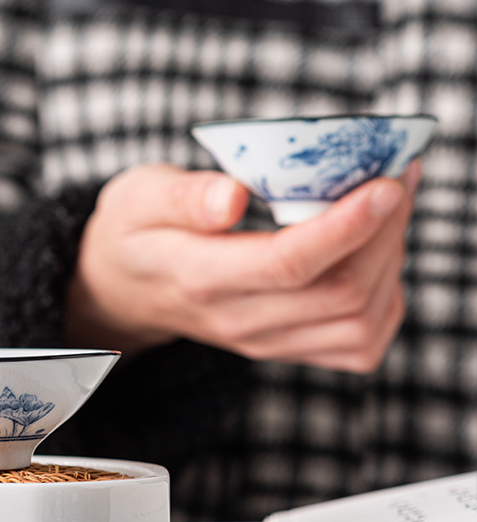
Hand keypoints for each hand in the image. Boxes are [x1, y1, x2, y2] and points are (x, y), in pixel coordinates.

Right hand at [65, 160, 420, 372]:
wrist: (124, 291)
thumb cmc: (135, 232)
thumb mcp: (139, 197)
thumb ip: (184, 197)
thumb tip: (234, 197)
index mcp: (198, 276)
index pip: (286, 265)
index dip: (346, 226)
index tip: (386, 183)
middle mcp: (237, 319)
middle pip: (339, 293)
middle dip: (384, 232)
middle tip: (396, 174)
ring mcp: (263, 341)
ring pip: (359, 322)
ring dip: (390, 263)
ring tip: (387, 209)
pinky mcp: (283, 347)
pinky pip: (358, 343)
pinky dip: (385, 299)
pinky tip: (374, 257)